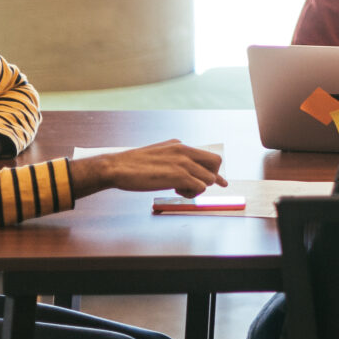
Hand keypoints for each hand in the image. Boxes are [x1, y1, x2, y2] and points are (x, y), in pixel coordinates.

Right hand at [76, 140, 226, 197]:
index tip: (221, 182)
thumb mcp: (157, 155)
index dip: (214, 171)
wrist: (116, 167)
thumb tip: (183, 171)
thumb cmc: (133, 166)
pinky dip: (192, 193)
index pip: (207, 156)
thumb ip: (172, 159)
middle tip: (195, 186)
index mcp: (179, 145)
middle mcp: (184, 150)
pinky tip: (176, 192)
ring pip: (209, 178)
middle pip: (216, 162)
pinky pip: (200, 187)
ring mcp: (183, 162)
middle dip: (212, 177)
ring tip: (179, 190)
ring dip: (198, 188)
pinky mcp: (179, 175)